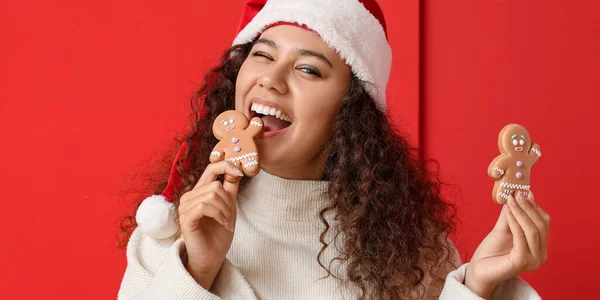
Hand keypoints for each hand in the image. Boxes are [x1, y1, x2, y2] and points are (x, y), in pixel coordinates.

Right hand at [178, 161, 243, 288]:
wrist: (212, 257)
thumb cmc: (219, 233)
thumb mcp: (229, 207)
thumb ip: (230, 188)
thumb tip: (237, 170)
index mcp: (200, 191)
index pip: (211, 168)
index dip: (226, 166)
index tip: (240, 173)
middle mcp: (189, 196)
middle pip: (215, 186)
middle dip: (229, 202)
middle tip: (231, 218)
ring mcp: (184, 207)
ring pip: (211, 196)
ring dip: (225, 211)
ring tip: (227, 223)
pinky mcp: (185, 218)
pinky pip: (204, 207)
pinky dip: (218, 215)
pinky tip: (223, 224)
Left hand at [465, 191, 549, 297]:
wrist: (479, 269)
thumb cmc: (491, 251)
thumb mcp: (504, 229)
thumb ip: (511, 215)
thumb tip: (516, 194)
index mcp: (540, 248)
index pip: (543, 223)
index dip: (535, 206)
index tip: (525, 191)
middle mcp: (541, 255)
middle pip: (541, 225)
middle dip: (528, 207)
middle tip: (517, 193)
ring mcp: (533, 260)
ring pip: (533, 230)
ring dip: (521, 212)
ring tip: (511, 199)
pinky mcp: (522, 262)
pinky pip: (521, 237)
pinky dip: (514, 221)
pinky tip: (507, 211)